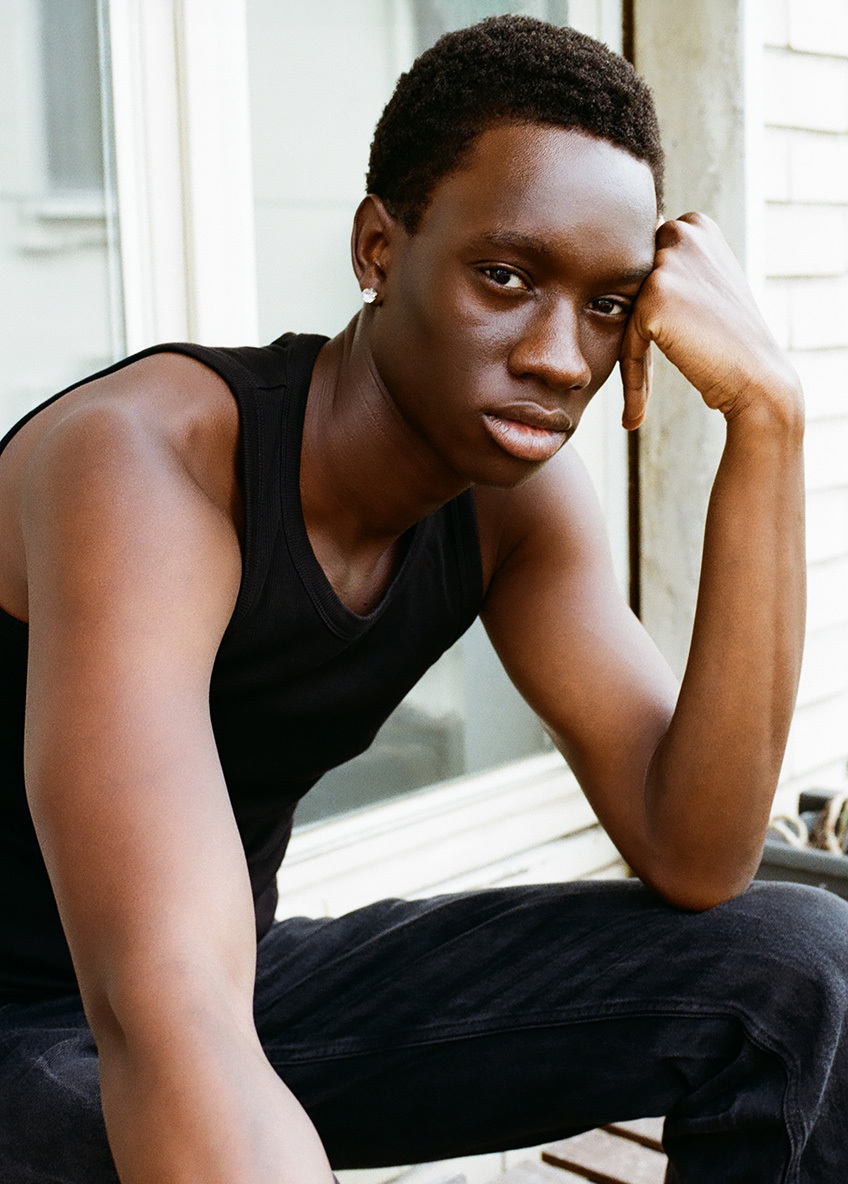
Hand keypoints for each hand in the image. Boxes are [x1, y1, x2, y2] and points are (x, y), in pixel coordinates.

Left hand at [619, 212, 799, 429]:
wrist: (758, 377)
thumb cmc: (730, 340)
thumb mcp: (705, 286)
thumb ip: (673, 268)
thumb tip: (630, 250)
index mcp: (696, 224)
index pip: (641, 265)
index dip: (645, 308)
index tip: (662, 342)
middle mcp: (682, 232)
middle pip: (627, 286)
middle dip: (632, 325)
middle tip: (648, 371)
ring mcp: (667, 262)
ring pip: (623, 313)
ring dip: (629, 351)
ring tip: (639, 399)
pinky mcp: (654, 296)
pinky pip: (625, 341)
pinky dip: (630, 377)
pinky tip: (635, 413)